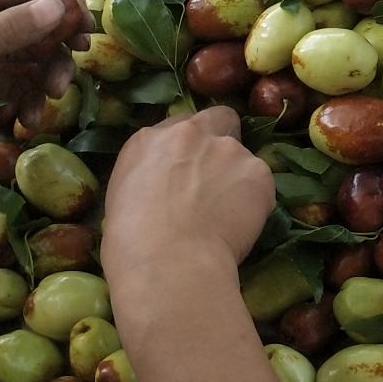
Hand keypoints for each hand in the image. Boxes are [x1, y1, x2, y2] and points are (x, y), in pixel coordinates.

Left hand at [0, 0, 87, 172]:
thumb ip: (10, 29)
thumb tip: (58, 4)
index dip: (59, 1)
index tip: (85, 28)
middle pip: (31, 22)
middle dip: (56, 46)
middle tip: (75, 68)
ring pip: (26, 56)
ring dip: (45, 76)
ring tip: (52, 100)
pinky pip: (12, 83)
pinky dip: (26, 99)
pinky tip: (30, 121)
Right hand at [102, 108, 274, 272]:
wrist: (168, 262)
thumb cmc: (132, 243)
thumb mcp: (122, 194)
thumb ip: (152, 173)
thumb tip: (168, 180)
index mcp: (151, 139)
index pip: (180, 126)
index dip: (188, 148)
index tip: (189, 170)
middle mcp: (192, 133)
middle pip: (219, 119)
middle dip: (222, 136)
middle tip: (219, 175)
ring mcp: (229, 149)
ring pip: (242, 157)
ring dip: (237, 177)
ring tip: (225, 215)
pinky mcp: (259, 172)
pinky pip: (260, 183)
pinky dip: (255, 201)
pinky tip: (239, 225)